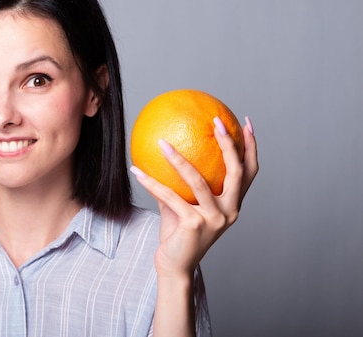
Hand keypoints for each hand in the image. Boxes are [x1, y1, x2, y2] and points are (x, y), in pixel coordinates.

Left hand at [131, 116, 258, 277]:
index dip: (250, 148)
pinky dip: (151, 183)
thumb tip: (168, 150)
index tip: (245, 124)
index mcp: (233, 205)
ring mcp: (214, 219)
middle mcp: (230, 211)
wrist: (175, 266)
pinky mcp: (194, 225)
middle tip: (216, 122)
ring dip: (178, 159)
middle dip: (229, 144)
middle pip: (237, 172)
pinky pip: (169, 196)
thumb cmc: (179, 234)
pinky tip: (137, 170)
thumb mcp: (183, 204)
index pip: (249, 172)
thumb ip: (181, 183)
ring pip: (199, 181)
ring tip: (162, 142)